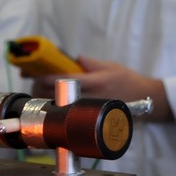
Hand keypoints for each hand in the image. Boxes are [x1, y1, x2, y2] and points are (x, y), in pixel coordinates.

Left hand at [35, 55, 170, 121]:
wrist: (145, 99)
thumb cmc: (128, 81)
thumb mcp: (111, 66)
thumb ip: (90, 63)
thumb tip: (74, 59)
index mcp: (95, 82)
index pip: (63, 81)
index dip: (44, 78)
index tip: (33, 73)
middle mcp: (90, 98)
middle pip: (56, 95)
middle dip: (39, 87)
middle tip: (31, 79)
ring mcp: (89, 109)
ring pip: (58, 105)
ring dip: (44, 97)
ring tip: (37, 88)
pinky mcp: (89, 116)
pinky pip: (67, 112)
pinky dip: (55, 106)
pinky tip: (49, 100)